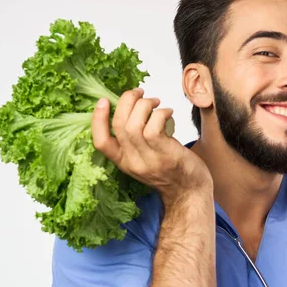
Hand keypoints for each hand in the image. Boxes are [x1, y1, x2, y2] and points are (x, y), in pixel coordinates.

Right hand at [92, 88, 212, 204]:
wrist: (189, 194)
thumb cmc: (171, 171)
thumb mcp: (145, 159)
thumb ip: (136, 141)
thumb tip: (134, 108)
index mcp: (123, 162)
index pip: (100, 142)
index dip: (97, 119)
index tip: (102, 101)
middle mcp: (132, 162)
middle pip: (119, 125)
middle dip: (127, 101)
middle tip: (140, 92)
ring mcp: (148, 159)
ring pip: (134, 124)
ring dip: (145, 105)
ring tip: (156, 102)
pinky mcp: (165, 154)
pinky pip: (154, 127)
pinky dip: (160, 113)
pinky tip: (168, 112)